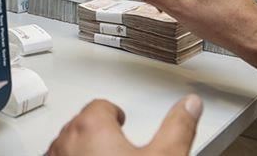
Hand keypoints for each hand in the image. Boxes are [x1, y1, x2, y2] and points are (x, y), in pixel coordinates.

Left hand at [47, 95, 202, 155]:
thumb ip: (178, 128)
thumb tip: (189, 106)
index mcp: (91, 127)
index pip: (100, 106)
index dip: (114, 114)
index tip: (120, 119)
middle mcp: (66, 143)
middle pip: (80, 125)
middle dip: (98, 133)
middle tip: (117, 146)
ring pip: (66, 148)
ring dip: (82, 152)